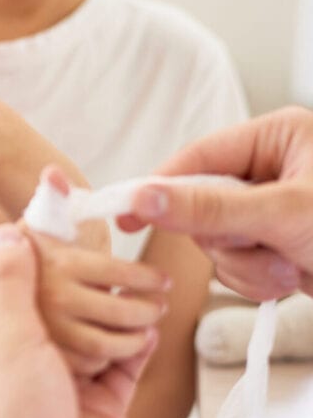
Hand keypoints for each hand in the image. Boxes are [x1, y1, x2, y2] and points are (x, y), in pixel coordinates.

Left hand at [0, 224, 159, 417]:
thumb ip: (10, 286)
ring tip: (147, 290)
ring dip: (125, 317)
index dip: (45, 270)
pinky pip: (121, 370)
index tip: (71, 240)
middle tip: (122, 263)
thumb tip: (5, 233)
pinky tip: (151, 325)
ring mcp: (62, 389)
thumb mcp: (6, 341)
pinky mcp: (98, 409)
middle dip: (94, 292)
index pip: (18, 297)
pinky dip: (138, 347)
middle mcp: (26, 368)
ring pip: (97, 340)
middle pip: (63, 317)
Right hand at [119, 106, 312, 298]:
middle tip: (258, 245)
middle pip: (200, 204)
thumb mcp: (285, 214)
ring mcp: (273, 211)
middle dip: (226, 238)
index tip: (125, 211)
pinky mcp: (277, 246)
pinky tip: (292, 278)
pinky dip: (257, 280)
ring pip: (217, 242)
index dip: (160, 187)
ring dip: (246, 265)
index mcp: (278, 138)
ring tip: (288, 267)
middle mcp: (272, 171)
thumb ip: (208, 206)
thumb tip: (144, 197)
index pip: (197, 158)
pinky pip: (237, 265)